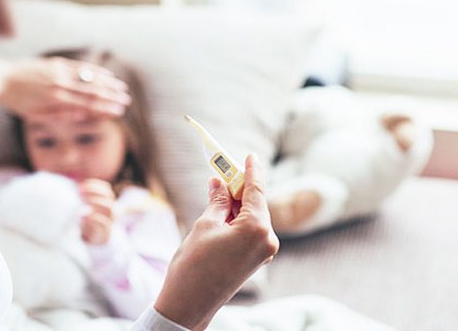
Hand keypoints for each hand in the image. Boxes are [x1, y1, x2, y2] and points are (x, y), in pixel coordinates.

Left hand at [0, 57, 131, 120]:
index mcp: (56, 100)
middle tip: (126, 100)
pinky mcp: (56, 63)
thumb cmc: (16, 101)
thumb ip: (60, 116)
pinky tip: (105, 74)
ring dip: (107, 82)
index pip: (87, 104)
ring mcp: (59, 72)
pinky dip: (94, 70)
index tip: (119, 111)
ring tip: (122, 88)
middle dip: (111, 96)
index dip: (106, 107)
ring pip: (88, 77)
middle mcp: (60, 84)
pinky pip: (79, 66)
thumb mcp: (35, 115)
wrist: (1, 78)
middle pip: (92, 90)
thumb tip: (82, 115)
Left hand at [79, 179, 115, 244]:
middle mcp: (110, 210)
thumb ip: (80, 199)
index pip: (106, 189)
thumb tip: (69, 185)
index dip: (95, 185)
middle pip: (109, 196)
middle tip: (80, 193)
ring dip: (96, 203)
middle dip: (94, 192)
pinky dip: (95, 218)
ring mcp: (110, 222)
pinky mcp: (106, 233)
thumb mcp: (83, 209)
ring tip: (83, 203)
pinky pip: (105, 224)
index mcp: (106, 202)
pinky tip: (84, 216)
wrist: (90, 243)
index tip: (80, 185)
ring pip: (110, 208)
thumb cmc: (85, 222)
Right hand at [154, 155, 278, 330]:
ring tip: (218, 190)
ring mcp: (264, 252)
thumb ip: (218, 201)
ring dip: (237, 204)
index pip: (256, 190)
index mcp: (257, 228)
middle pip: (255, 203)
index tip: (251, 155)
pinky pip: (250, 231)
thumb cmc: (194, 263)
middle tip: (224, 171)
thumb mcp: (205, 225)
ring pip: (253, 217)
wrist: (189, 302)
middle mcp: (267, 240)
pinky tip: (223, 210)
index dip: (252, 170)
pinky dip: (238, 219)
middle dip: (240, 187)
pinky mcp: (255, 260)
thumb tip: (220, 183)